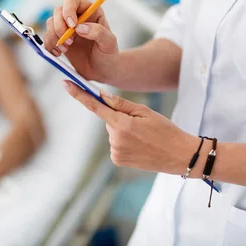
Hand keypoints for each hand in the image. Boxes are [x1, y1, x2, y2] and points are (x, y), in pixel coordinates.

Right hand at [43, 0, 118, 82]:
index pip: (72, 1)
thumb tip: (80, 27)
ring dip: (54, 37)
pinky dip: (49, 45)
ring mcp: (66, 27)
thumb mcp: (109, 43)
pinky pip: (47, 37)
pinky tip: (58, 54)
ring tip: (65, 50)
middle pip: (58, 11)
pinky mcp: (59, 39)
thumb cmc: (108, 54)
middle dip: (60, 27)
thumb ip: (98, 32)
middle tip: (70, 43)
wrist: (101, 70)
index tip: (72, 26)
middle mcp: (76, 16)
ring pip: (50, 23)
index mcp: (90, 11)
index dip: (68, 10)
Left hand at [63, 80, 196, 173]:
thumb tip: (101, 95)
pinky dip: (124, 142)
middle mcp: (115, 139)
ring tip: (143, 136)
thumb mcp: (144, 111)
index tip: (65, 84)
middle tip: (140, 124)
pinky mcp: (117, 160)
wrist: (179, 155)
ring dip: (123, 131)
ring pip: (112, 132)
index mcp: (122, 124)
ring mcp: (115, 152)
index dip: (78, 94)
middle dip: (119, 118)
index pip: (94, 106)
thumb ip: (120, 104)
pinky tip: (139, 145)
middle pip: (108, 120)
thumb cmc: (164, 130)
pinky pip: (115, 144)